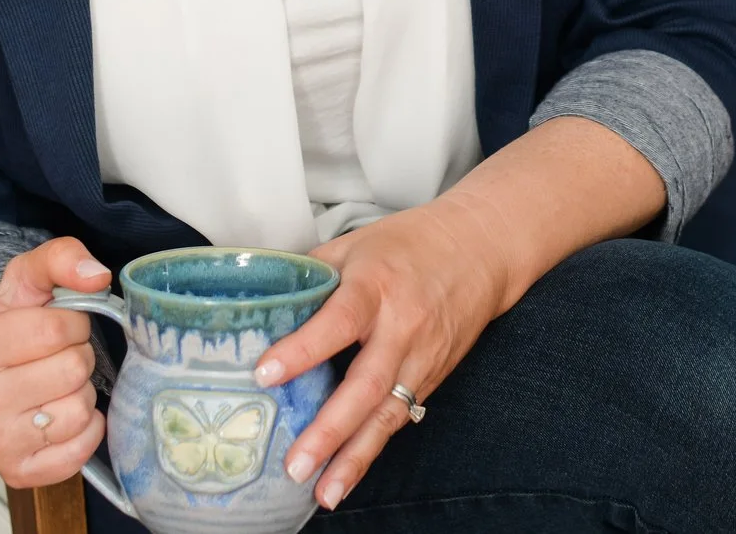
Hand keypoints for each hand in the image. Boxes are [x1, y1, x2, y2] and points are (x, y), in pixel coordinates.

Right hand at [0, 237, 112, 488]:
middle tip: (56, 355)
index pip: (56, 328)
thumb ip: (62, 258)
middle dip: (77, 355)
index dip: (72, 321)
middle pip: (72, 370)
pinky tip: (63, 412)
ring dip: (80, 391)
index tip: (59, 324)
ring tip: (55, 383)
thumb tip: (97, 275)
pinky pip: (79, 450)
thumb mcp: (27, 277)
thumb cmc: (6, 321)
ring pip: (79, 409)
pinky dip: (85, 429)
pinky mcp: (18, 471)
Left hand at [251, 196, 514, 509]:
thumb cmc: (409, 244)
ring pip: (388, 414)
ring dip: (355, 458)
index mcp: (376, 284)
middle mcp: (403, 326)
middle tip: (295, 464)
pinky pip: (399, 418)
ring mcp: (422, 357)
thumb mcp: (355, 244)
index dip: (303, 348)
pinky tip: (345, 476)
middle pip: (367, 384)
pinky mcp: (433, 378)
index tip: (265, 374)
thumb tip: (255, 299)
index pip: (339, 319)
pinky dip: (372, 449)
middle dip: (330, 429)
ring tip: (323, 492)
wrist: (480, 248)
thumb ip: (309, 273)